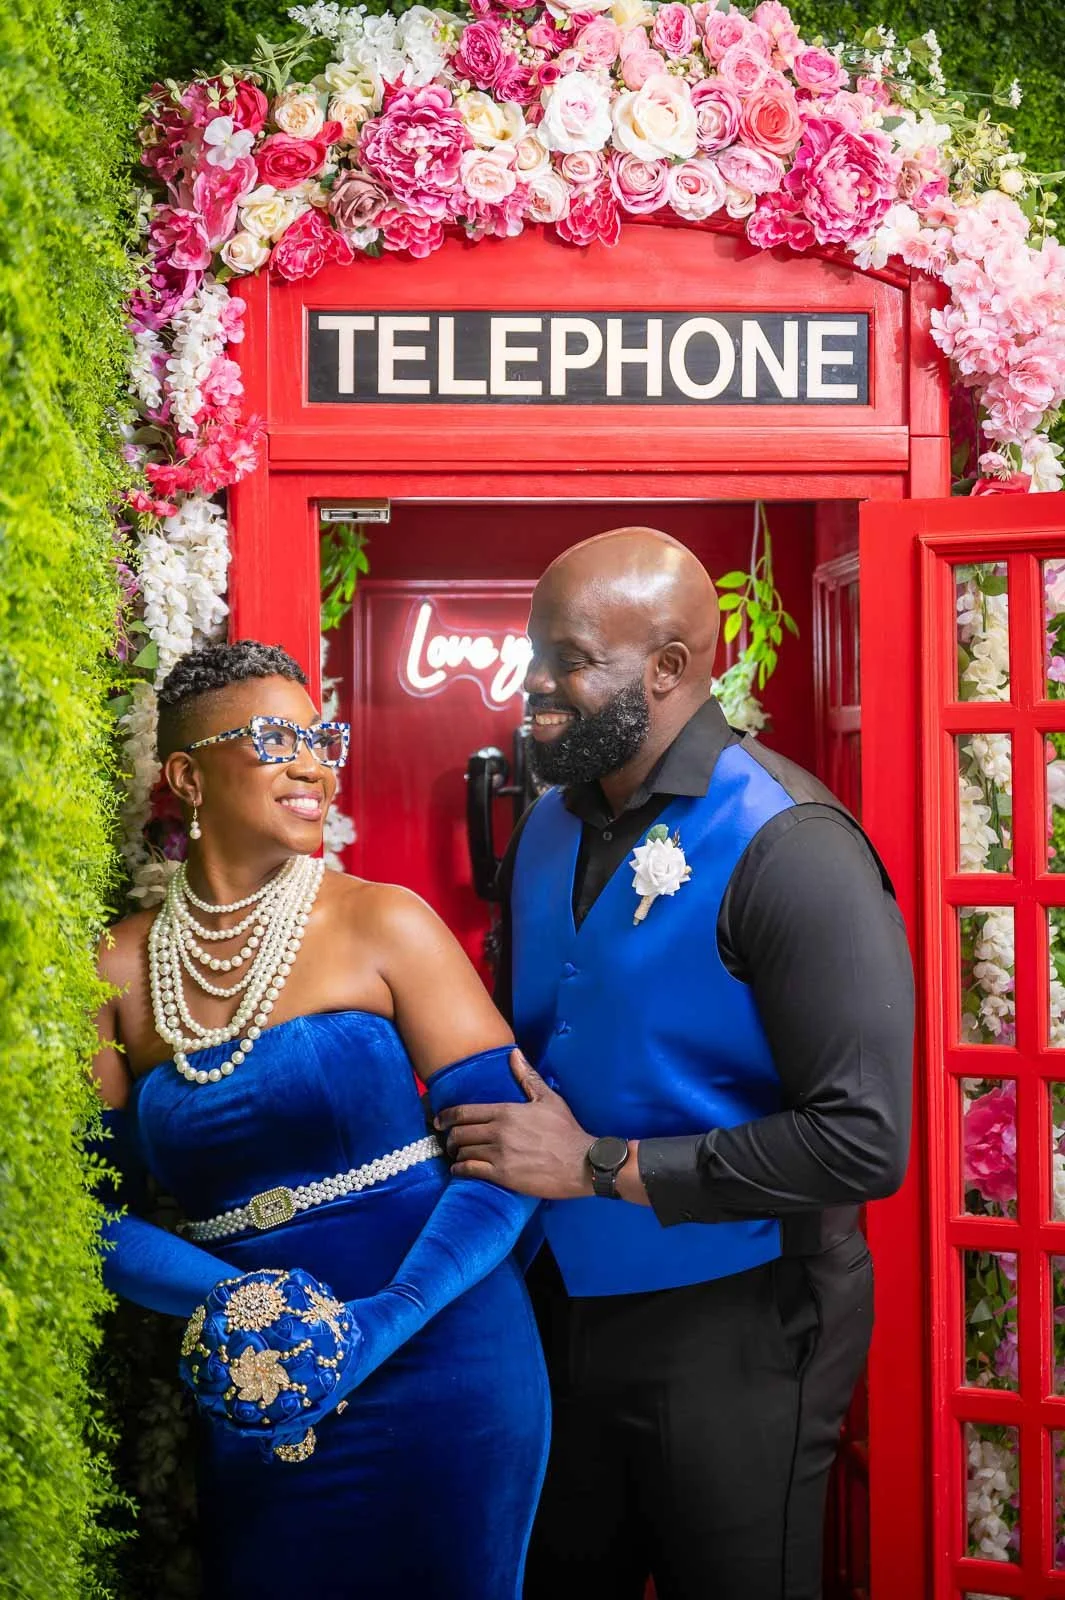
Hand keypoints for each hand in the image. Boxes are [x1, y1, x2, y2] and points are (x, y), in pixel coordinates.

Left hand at [434, 1049, 594, 1199]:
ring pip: (463, 1152)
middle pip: (459, 1133)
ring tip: (457, 1155)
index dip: (446, 1116)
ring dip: (456, 1154)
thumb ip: (527, 1077)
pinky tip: (460, 1169)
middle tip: (449, 1140)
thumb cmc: (566, 1130)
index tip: (438, 1119)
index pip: (465, 1112)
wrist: (581, 1163)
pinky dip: (460, 1170)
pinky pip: (471, 1171)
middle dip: (450, 1136)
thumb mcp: (548, 1099)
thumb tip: (514, 1053)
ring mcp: (499, 1154)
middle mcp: (498, 1132)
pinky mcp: (503, 1175)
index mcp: (506, 1111)